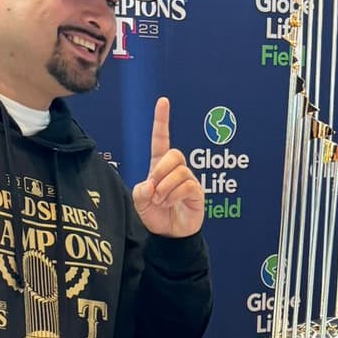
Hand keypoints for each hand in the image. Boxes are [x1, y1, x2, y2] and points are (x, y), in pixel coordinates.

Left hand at [132, 97, 204, 237]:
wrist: (169, 235)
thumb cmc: (155, 215)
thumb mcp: (139, 202)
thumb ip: (141, 191)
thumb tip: (152, 184)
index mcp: (159, 166)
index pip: (161, 139)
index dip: (162, 121)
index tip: (163, 101)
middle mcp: (176, 170)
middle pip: (174, 154)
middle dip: (161, 170)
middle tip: (154, 189)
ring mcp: (188, 180)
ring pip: (180, 171)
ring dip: (166, 188)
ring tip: (161, 201)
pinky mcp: (197, 192)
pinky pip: (187, 185)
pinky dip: (174, 195)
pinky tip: (170, 204)